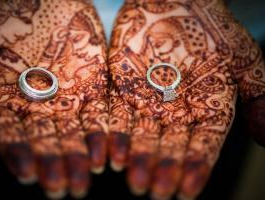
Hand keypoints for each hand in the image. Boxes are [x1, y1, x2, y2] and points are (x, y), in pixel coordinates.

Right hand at [0, 0, 107, 197]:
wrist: (45, 1)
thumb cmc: (4, 20)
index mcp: (7, 100)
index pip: (11, 134)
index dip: (19, 154)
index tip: (28, 175)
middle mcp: (38, 106)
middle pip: (46, 140)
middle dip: (54, 164)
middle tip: (62, 189)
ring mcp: (66, 98)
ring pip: (74, 134)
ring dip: (79, 158)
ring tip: (84, 180)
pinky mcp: (93, 89)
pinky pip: (100, 115)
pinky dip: (104, 135)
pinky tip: (108, 156)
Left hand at [108, 0, 264, 198]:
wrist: (174, 1)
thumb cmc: (211, 26)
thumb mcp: (243, 58)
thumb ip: (260, 96)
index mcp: (206, 107)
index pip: (203, 145)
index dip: (195, 169)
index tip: (186, 193)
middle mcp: (177, 110)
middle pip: (170, 146)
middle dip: (164, 171)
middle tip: (156, 193)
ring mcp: (149, 101)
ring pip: (142, 137)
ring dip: (138, 160)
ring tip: (136, 182)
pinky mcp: (124, 90)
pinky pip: (118, 116)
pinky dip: (115, 136)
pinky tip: (113, 156)